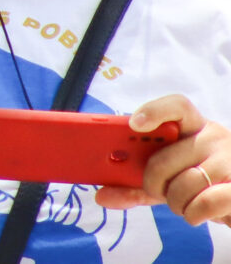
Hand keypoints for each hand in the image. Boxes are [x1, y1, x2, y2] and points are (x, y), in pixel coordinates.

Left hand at [99, 95, 230, 226]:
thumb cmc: (198, 185)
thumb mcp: (167, 180)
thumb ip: (135, 184)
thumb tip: (101, 196)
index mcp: (193, 126)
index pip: (177, 106)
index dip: (154, 111)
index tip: (134, 125)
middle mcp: (214, 137)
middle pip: (165, 156)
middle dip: (152, 183)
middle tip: (158, 192)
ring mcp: (230, 160)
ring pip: (185, 183)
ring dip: (175, 203)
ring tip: (182, 204)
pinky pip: (206, 202)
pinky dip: (193, 214)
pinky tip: (196, 213)